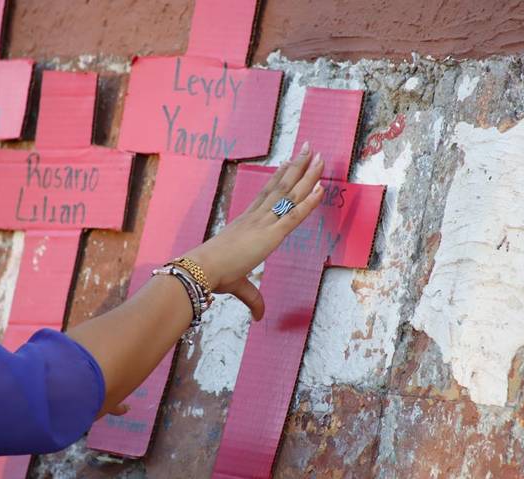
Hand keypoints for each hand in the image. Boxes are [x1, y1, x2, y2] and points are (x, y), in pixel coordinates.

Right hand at [185, 142, 323, 319]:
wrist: (202, 270)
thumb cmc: (213, 274)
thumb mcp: (238, 285)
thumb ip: (253, 297)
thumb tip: (260, 316)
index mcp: (246, 223)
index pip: (267, 195)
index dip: (280, 177)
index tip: (289, 162)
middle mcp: (256, 217)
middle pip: (281, 186)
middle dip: (296, 166)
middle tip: (308, 147)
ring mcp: (264, 223)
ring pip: (289, 193)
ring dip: (305, 174)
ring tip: (316, 155)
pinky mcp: (271, 234)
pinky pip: (294, 214)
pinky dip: (309, 201)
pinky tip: (321, 188)